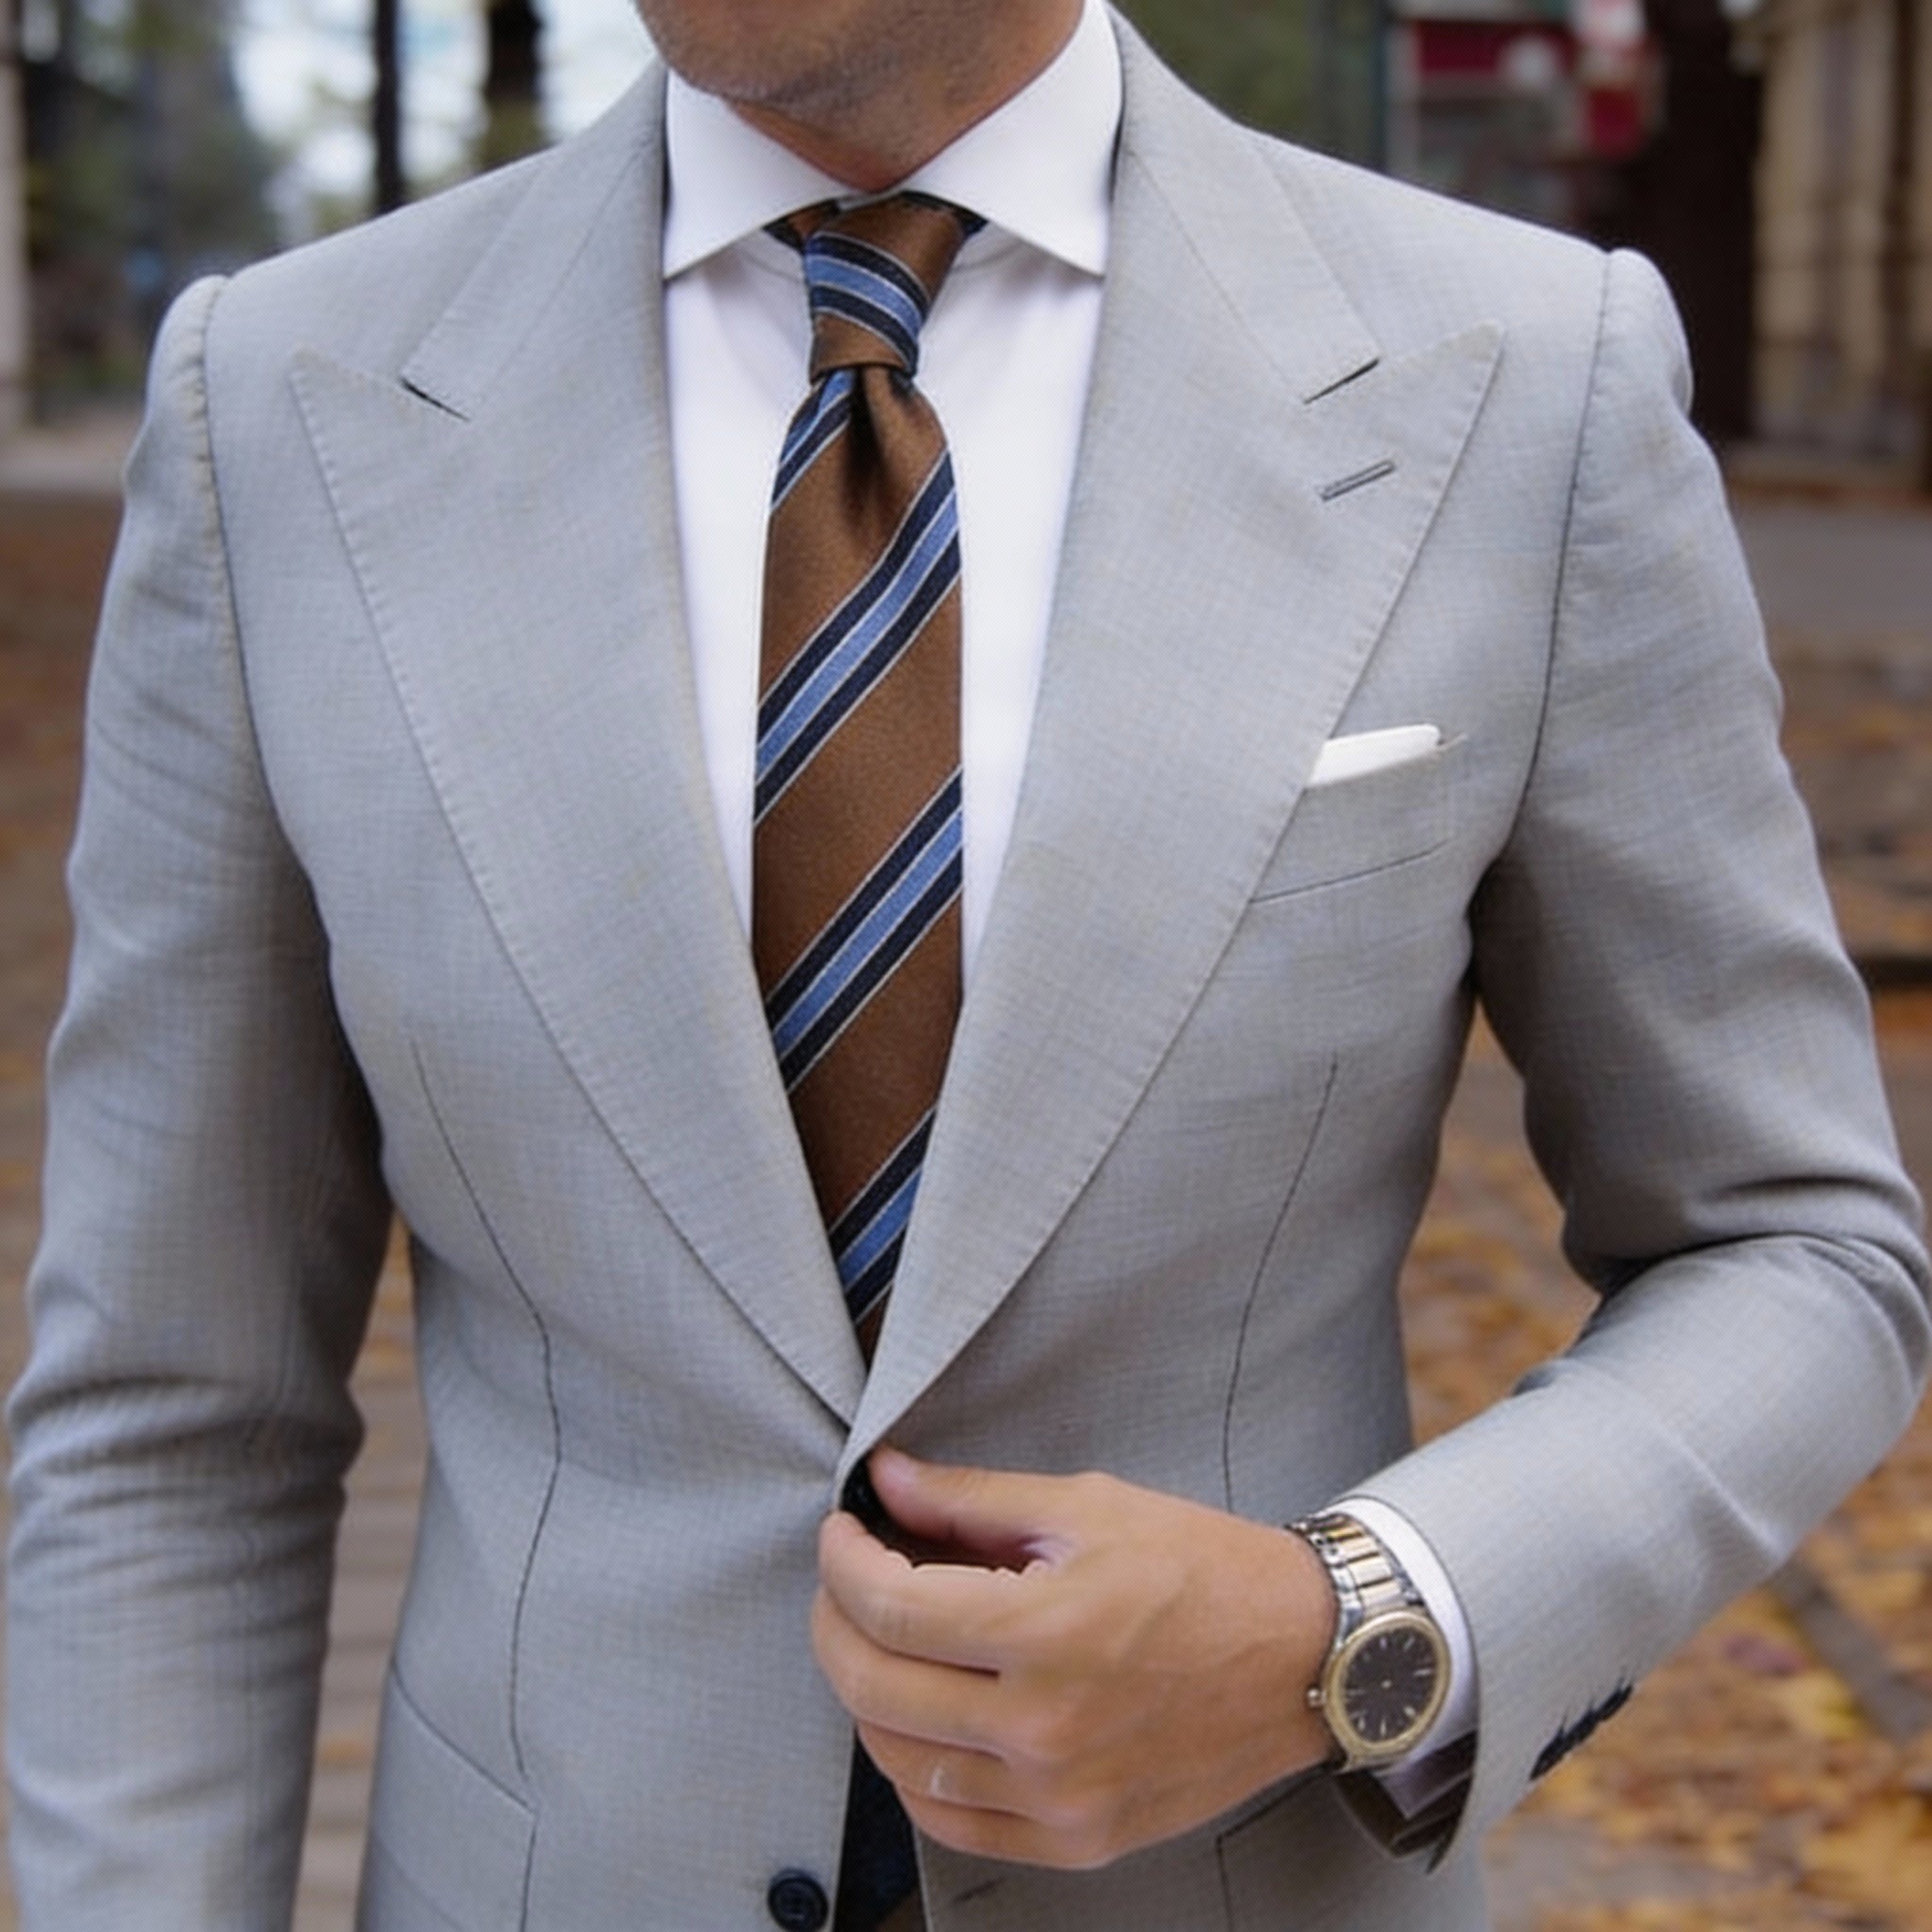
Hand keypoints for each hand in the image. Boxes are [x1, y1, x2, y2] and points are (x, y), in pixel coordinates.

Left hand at [811, 1448, 1337, 1869]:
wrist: (1304, 1656)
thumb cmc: (1205, 1570)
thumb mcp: (1089, 1507)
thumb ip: (972, 1500)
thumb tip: (886, 1481)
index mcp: (1047, 1631)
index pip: (888, 1607)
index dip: (842, 1562)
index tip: (842, 1532)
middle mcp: (1045, 1727)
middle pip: (874, 1686)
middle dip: (834, 1623)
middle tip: (844, 1581)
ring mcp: (1060, 1797)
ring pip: (899, 1761)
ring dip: (867, 1695)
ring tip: (884, 1642)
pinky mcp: (1077, 1839)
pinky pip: (951, 1822)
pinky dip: (914, 1770)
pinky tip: (921, 1720)